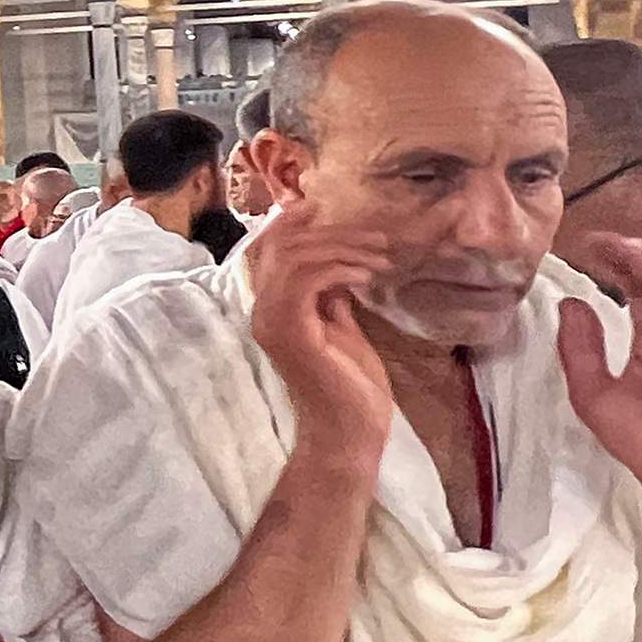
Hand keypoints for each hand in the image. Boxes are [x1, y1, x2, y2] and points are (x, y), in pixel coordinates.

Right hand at [244, 192, 397, 452]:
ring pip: (294, 257)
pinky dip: (340, 268)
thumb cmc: (349, 386)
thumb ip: (329, 295)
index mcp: (271, 309)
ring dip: (341, 247)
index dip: (292, 222)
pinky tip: (368, 275)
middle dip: (331, 231)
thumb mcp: (340, 326)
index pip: (268, 249)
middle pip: (281, 245)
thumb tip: (336, 262)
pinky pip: (307, 279)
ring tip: (379, 255)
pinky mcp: (292, 331)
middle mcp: (262, 311)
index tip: (327, 208)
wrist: (349, 433)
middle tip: (376, 236)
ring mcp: (272, 322)